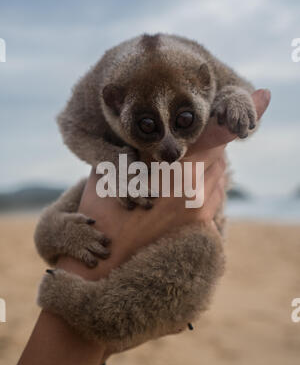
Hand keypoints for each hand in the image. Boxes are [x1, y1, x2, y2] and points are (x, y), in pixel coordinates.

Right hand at [57, 89, 270, 281]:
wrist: (106, 268)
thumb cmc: (102, 219)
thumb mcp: (108, 175)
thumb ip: (128, 151)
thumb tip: (141, 141)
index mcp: (177, 174)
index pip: (216, 136)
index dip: (240, 114)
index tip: (263, 96)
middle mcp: (198, 192)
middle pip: (218, 155)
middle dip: (207, 144)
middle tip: (186, 145)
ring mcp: (202, 214)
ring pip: (219, 177)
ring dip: (208, 167)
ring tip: (181, 171)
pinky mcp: (203, 230)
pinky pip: (214, 199)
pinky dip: (206, 189)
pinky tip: (182, 194)